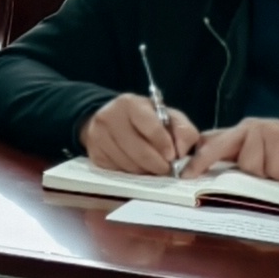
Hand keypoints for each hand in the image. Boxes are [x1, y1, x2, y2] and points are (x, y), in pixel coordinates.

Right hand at [80, 92, 197, 174]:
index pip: (151, 128)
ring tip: (153, 166)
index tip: (173, 156)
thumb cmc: (146, 119)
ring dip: (146, 171)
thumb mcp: (167, 116)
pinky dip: (132, 173)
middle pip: (139, 151)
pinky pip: (118, 171)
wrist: (112, 118)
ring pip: (129, 165)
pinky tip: (137, 166)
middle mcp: (110, 117)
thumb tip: (181, 153)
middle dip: (158, 165)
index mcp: (130, 104)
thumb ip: (183, 131)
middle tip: (167, 169)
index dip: (165, 145)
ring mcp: (98, 136)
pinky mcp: (94, 154)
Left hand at [187, 117, 278, 183]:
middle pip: (217, 146)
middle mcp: (248, 129)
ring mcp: (263, 132)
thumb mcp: (260, 153)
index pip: (212, 140)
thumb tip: (211, 171)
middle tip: (188, 176)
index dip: (196, 156)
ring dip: (267, 174)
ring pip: (249, 165)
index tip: (183, 173)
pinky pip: (272, 169)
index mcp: (241, 132)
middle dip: (202, 162)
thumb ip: (239, 157)